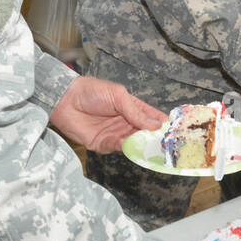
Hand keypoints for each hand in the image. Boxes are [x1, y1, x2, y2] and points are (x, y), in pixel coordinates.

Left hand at [49, 76, 167, 153]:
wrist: (65, 99)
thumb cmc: (91, 91)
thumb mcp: (118, 96)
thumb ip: (135, 111)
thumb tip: (155, 124)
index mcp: (131, 108)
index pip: (151, 118)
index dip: (162, 124)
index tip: (175, 130)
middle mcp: (125, 123)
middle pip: (145, 134)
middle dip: (155, 138)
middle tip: (167, 143)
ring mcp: (115, 134)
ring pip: (134, 143)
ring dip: (142, 145)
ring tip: (153, 146)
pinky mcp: (103, 144)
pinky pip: (118, 148)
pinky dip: (126, 148)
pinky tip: (132, 145)